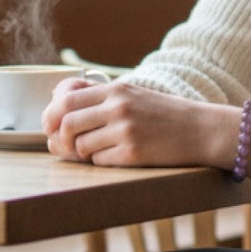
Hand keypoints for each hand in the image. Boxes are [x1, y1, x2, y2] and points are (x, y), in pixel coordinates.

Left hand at [41, 79, 233, 166]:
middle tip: (65, 145)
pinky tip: (120, 155)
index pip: (66, 99)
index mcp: (117, 89)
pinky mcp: (132, 153)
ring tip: (101, 148)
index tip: (50, 126)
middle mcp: (118, 107)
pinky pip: (99, 162)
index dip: (50, 115)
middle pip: (66, 123)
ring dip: (84, 152)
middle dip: (59, 138)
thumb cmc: (164, 113)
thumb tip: (57, 100)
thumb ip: (99, 96)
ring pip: (80, 146)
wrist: (200, 129)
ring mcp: (125, 130)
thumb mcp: (133, 94)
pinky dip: (103, 161)